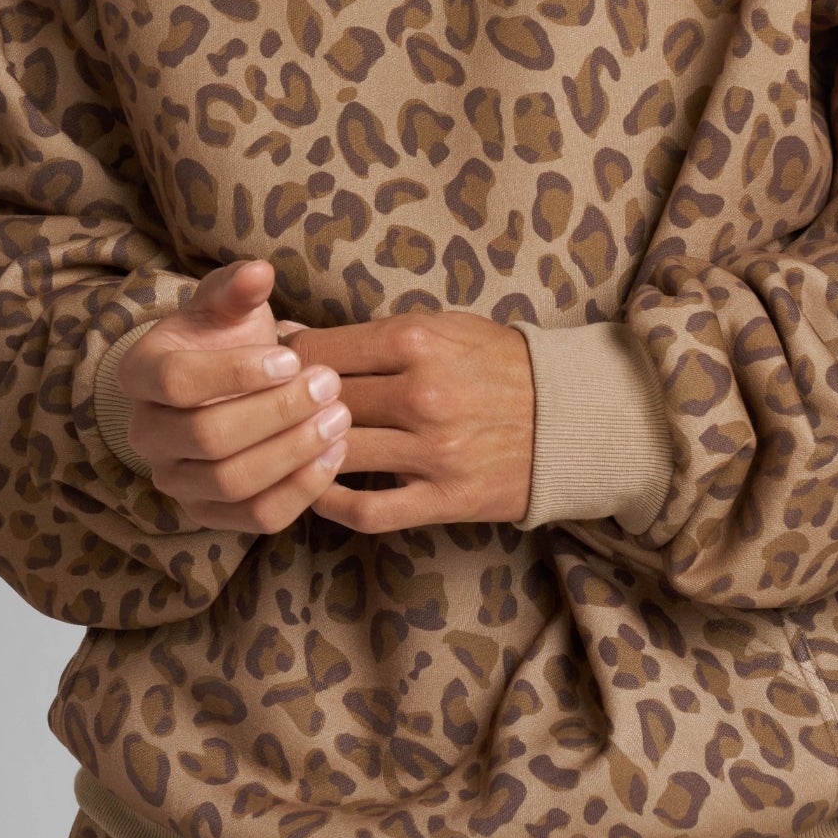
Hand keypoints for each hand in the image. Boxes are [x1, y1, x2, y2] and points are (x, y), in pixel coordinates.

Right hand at [115, 259, 349, 531]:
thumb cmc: (224, 337)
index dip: (236, 372)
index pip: (177, 381)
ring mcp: (175, 480)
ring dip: (293, 452)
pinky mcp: (210, 514)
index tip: (291, 357)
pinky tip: (334, 455)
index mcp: (141, 373)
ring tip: (339, 419)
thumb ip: (237, 288)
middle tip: (330, 385)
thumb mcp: (226, 305)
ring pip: (231, 483)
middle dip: (278, 412)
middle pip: (208, 437)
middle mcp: (146, 434)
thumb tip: (259, 272)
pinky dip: (299, 491)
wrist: (222, 383)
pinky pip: (255, 518)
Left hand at [284, 312, 534, 530]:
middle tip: (268, 411)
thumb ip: (371, 334)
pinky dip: (332, 503)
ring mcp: (433, 451)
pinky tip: (316, 490)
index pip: (320, 351)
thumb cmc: (496, 362)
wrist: (569, 415)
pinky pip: (368, 511)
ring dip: (305, 454)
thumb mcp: (442, 326)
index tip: (272, 369)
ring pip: (337, 455)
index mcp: (418, 342)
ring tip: (288, 450)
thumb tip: (292, 336)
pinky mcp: (445, 498)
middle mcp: (422, 395)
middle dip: (287, 407)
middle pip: (322, 404)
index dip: (285, 362)